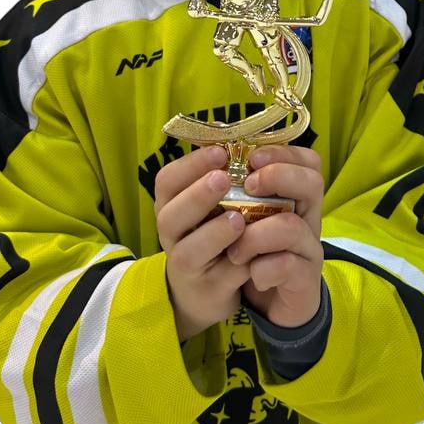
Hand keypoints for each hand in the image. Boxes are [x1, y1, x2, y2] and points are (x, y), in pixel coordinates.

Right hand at [155, 145, 250, 341]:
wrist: (203, 292)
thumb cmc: (210, 233)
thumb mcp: (208, 205)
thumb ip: (216, 175)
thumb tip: (231, 131)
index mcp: (171, 206)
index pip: (167, 181)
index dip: (189, 165)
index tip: (219, 151)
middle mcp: (171, 236)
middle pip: (171, 216)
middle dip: (197, 195)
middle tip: (223, 178)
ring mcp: (187, 266)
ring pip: (190, 250)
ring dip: (214, 232)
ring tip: (238, 218)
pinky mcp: (208, 291)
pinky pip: (222, 277)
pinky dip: (239, 264)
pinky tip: (256, 251)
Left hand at [226, 146, 324, 327]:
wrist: (270, 307)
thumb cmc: (250, 253)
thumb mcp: (243, 218)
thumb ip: (234, 188)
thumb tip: (211, 149)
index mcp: (293, 197)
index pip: (307, 161)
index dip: (283, 152)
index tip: (251, 157)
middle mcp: (307, 218)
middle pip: (312, 182)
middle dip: (277, 176)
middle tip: (248, 186)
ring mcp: (309, 248)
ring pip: (291, 226)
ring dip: (254, 235)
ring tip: (235, 251)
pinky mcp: (305, 280)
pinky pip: (285, 266)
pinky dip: (261, 270)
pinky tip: (251, 276)